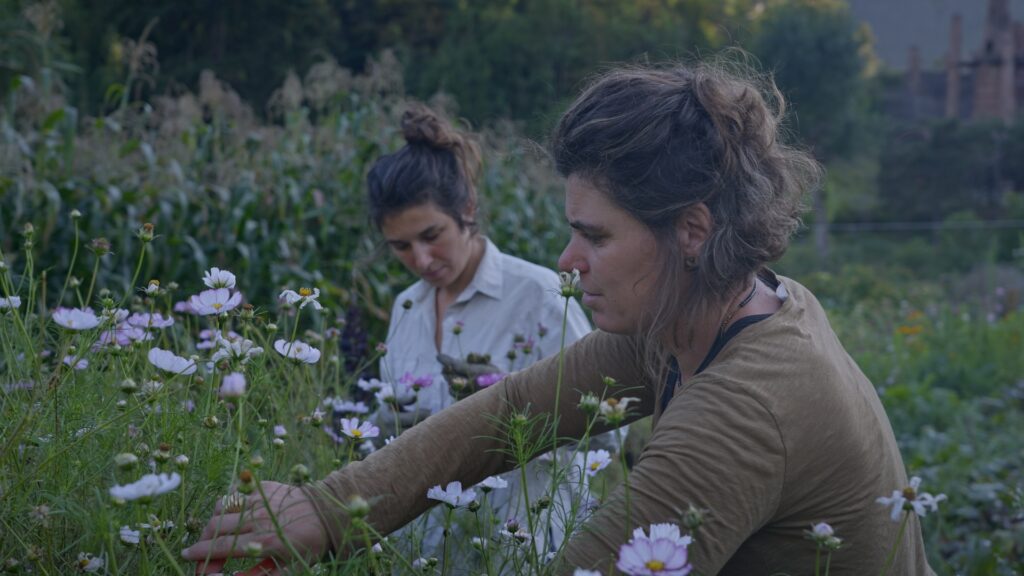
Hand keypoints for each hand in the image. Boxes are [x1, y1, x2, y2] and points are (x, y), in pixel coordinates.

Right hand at [182, 481, 329, 574]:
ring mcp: (260, 499)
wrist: (328, 513)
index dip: (200, 555)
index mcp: (265, 541)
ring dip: (213, 522)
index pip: (222, 548)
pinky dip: (228, 505)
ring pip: (222, 507)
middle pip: (215, 527)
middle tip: (201, 552)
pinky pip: (236, 493)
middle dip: (202, 541)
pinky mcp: (264, 486)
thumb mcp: (287, 569)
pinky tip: (232, 515)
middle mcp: (259, 518)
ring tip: (216, 534)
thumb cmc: (309, 545)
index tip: (187, 557)